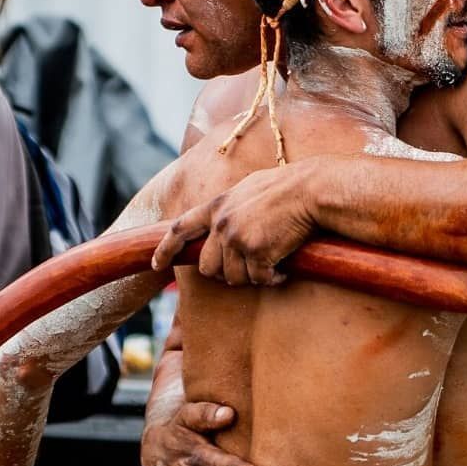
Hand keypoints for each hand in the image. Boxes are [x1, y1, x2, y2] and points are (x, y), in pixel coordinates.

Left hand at [152, 161, 317, 284]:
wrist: (311, 189)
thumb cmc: (288, 186)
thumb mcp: (250, 188)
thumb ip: (232, 206)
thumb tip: (225, 223)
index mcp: (217, 205)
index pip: (180, 229)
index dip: (165, 249)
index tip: (155, 265)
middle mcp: (222, 223)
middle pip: (207, 266)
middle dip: (225, 273)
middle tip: (248, 269)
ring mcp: (237, 239)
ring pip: (233, 277)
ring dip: (252, 277)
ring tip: (270, 266)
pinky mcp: (257, 252)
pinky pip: (259, 279)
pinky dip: (272, 279)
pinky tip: (283, 270)